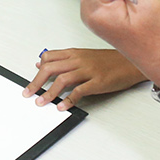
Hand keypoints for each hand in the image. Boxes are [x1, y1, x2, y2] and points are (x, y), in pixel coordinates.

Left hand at [24, 47, 146, 108]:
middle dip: (36, 82)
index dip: (38, 69)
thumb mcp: (85, 55)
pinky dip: (68, 100)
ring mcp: (88, 70)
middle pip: (51, 68)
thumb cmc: (109, 60)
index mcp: (75, 53)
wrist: (130, 62)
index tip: (32, 80)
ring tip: (41, 102)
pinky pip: (79, 91)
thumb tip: (44, 61)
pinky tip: (62, 107)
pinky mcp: (98, 82)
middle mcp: (79, 60)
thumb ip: (65, 58)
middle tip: (29, 93)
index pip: (49, 57)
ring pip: (62, 79)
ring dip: (49, 93)